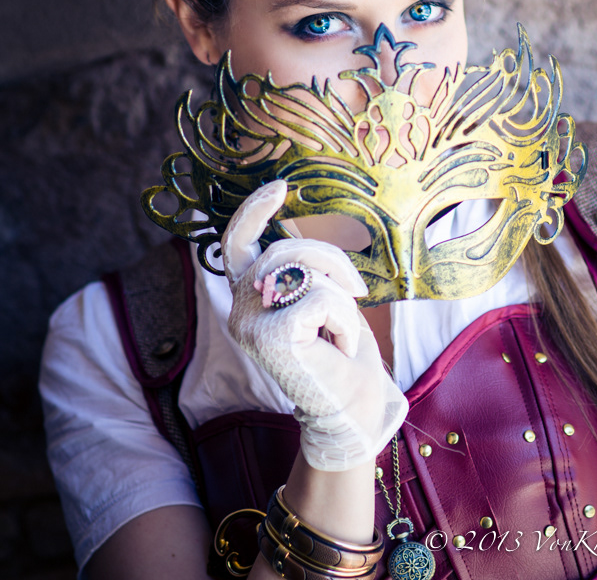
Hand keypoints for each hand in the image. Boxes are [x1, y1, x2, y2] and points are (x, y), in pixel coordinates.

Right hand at [222, 181, 407, 470]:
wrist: (350, 413)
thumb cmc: (340, 356)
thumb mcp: (319, 300)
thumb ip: (301, 271)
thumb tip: (301, 237)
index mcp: (250, 297)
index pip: (236, 243)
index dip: (252, 210)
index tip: (279, 187)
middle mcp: (240, 308)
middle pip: (287, 249)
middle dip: (332, 261)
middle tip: (355, 290)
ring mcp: (251, 323)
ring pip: (308, 272)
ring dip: (340, 298)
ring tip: (338, 332)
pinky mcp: (272, 336)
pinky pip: (323, 299)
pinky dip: (344, 322)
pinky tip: (338, 349)